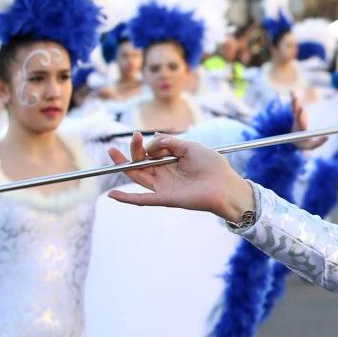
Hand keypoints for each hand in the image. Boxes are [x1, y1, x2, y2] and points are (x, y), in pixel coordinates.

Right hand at [106, 132, 253, 221]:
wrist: (226, 186)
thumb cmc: (213, 166)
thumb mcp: (191, 147)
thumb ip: (170, 142)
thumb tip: (151, 139)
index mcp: (172, 161)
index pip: (152, 151)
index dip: (149, 143)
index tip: (154, 138)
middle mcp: (165, 174)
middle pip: (141, 162)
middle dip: (133, 150)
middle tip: (133, 137)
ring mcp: (163, 186)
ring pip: (137, 176)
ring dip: (124, 165)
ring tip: (112, 152)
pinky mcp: (165, 198)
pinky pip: (142, 199)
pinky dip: (126, 198)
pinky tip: (112, 195)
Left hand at [290, 93, 328, 151]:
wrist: (294, 141)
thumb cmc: (304, 144)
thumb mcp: (311, 146)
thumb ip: (319, 142)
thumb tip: (328, 137)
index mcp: (299, 129)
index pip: (299, 121)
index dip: (300, 114)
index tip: (302, 108)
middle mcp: (296, 122)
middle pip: (295, 113)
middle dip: (296, 105)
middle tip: (296, 97)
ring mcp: (296, 118)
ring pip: (294, 108)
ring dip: (294, 101)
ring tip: (293, 92)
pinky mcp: (297, 115)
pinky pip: (295, 106)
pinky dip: (294, 99)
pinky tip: (292, 92)